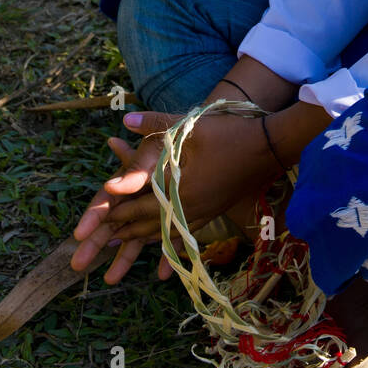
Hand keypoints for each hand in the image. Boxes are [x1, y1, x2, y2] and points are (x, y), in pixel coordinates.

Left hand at [71, 108, 278, 284]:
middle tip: (100, 243)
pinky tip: (162, 243)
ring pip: (166, 232)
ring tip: (122, 247)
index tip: (96, 220)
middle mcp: (189, 207)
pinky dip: (167, 239)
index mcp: (179, 188)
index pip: (140, 206)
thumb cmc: (230, 135)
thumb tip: (125, 120)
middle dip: (123, 234)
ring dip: (142, 238)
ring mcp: (203, 212)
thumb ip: (157, 124)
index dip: (117, 212)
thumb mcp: (191, 127)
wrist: (270, 148)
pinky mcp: (213, 211)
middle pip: (149, 225)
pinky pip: (185, 232)